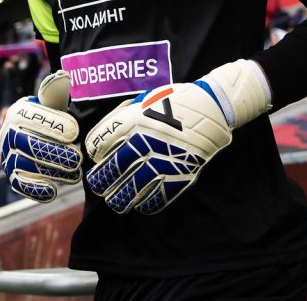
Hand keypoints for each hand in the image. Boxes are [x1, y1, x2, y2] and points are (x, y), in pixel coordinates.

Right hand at [0, 71, 81, 202]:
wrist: (43, 135)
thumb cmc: (53, 116)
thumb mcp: (55, 102)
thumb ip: (57, 92)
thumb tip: (61, 77)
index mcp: (18, 112)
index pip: (34, 119)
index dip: (54, 126)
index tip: (75, 132)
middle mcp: (8, 134)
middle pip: (29, 146)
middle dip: (55, 153)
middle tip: (78, 159)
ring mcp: (8, 156)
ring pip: (27, 167)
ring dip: (52, 172)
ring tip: (75, 174)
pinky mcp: (13, 176)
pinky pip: (20, 185)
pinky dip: (35, 190)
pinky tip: (53, 191)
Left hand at [84, 59, 271, 214]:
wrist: (212, 108)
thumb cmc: (173, 102)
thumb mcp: (143, 101)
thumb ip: (122, 119)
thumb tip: (103, 142)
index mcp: (134, 121)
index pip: (99, 144)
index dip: (94, 153)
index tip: (97, 157)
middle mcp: (146, 142)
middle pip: (111, 171)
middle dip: (101, 182)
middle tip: (100, 186)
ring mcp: (163, 161)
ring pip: (131, 191)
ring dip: (119, 199)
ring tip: (116, 201)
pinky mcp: (180, 176)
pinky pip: (156, 199)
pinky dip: (145, 205)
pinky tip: (140, 204)